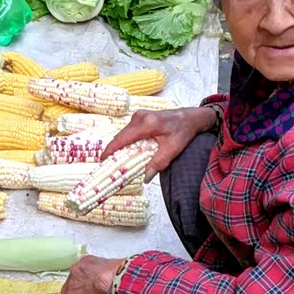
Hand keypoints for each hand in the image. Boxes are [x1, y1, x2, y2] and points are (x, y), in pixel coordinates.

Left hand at [61, 255, 122, 293]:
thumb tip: (108, 287)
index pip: (80, 279)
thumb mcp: (109, 272)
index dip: (84, 291)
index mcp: (84, 264)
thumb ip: (103, 279)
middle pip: (71, 291)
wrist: (113, 277)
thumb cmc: (119, 273)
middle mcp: (74, 273)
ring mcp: (71, 287)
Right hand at [101, 107, 216, 181]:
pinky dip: (127, 142)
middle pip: (121, 136)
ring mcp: (139, 115)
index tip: (102, 161)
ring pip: (124, 134)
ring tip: (117, 161)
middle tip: (109, 166)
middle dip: (114, 151)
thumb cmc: (183, 131)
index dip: (110, 150)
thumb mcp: (173, 149)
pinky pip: (129, 131)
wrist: (191, 118)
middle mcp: (139, 117)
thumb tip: (146, 178)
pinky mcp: (140, 117)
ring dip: (121, 147)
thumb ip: (158, 163)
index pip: (122, 138)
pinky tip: (128, 152)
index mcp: (146, 123)